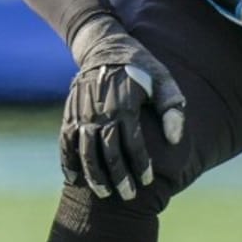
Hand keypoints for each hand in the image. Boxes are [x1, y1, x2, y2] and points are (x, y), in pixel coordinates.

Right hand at [61, 15, 185, 199]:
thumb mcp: (163, 79)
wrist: (104, 46)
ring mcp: (82, 113)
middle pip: (108, 152)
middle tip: (129, 196)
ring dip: (94, 175)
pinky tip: (75, 179)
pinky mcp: (70, 113)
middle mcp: (100, 111)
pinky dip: (69, 161)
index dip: (140, 164)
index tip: (147, 181)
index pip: (132, 142)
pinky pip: (66, 142)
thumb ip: (171, 107)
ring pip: (85, 151)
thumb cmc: (141, 66)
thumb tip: (175, 140)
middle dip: (119, 177)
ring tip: (104, 194)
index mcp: (124, 104)